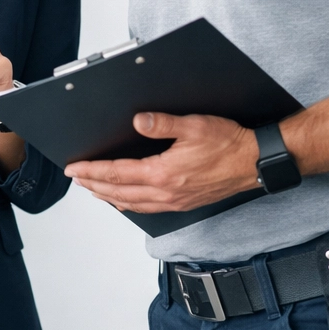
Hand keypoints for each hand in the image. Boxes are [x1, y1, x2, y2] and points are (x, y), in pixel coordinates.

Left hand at [64, 112, 261, 212]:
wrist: (253, 163)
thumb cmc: (228, 144)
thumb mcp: (194, 126)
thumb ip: (163, 124)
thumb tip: (138, 121)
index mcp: (163, 173)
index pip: (117, 173)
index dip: (92, 171)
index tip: (75, 168)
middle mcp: (165, 193)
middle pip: (118, 192)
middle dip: (93, 185)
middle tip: (77, 179)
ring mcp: (173, 202)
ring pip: (130, 203)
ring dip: (108, 196)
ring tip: (93, 189)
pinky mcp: (182, 204)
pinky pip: (146, 208)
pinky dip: (128, 203)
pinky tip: (124, 199)